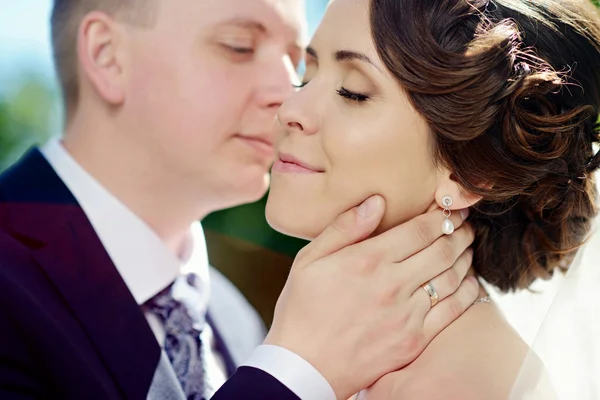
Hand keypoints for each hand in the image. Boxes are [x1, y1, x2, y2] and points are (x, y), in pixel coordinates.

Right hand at [264, 195, 477, 398]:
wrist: (304, 365)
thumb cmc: (302, 309)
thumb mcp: (309, 260)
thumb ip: (344, 228)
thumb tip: (376, 202)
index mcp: (368, 260)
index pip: (419, 230)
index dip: (441, 215)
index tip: (449, 207)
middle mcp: (392, 285)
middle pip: (441, 250)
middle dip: (459, 231)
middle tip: (466, 222)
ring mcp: (406, 315)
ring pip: (451, 277)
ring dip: (465, 256)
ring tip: (468, 245)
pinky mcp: (413, 340)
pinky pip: (451, 311)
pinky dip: (467, 292)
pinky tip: (470, 280)